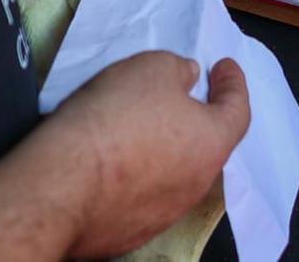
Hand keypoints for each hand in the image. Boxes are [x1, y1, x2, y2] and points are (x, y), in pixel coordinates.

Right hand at [34, 52, 249, 257]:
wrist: (60, 187)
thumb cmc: (114, 120)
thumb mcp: (151, 69)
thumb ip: (178, 70)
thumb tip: (187, 79)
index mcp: (211, 144)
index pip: (237, 110)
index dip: (233, 83)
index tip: (223, 67)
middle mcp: (196, 185)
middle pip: (206, 144)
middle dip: (197, 116)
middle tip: (181, 94)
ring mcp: (164, 213)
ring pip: (175, 172)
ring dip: (165, 147)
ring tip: (139, 126)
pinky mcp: (131, 231)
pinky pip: (142, 195)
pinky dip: (137, 174)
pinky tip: (114, 161)